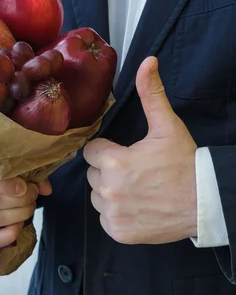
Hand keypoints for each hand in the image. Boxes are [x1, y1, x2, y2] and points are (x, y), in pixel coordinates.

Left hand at [83, 56, 197, 244]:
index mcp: (113, 161)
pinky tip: (138, 207)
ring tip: (138, 189)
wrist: (204, 202)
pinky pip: (105, 219)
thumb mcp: (167, 126)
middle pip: (92, 174)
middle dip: (108, 170)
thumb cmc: (184, 163)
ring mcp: (112, 214)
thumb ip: (151, 94)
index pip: (91, 151)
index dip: (108, 150)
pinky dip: (117, 214)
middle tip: (136, 172)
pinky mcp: (118, 232)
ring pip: (97, 197)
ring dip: (110, 193)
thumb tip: (147, 62)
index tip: (126, 154)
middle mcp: (107, 190)